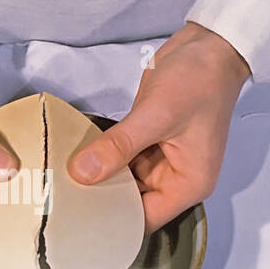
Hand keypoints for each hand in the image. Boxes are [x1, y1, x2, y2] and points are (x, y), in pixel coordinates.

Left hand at [68, 22, 250, 233]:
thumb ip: (118, 146)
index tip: (77, 219)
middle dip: (100, 199)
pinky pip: (121, 158)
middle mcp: (175, 179)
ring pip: (122, 180)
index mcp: (188, 184)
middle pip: (130, 203)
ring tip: (60, 182)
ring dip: (98, 176)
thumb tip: (81, 173)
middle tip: (60, 199)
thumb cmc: (197, 81)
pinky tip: (76, 157)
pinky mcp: (149, 142)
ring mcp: (161, 160)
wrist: (209, 46)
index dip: (112, 221)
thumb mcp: (156, 115)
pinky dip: (103, 157)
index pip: (144, 220)